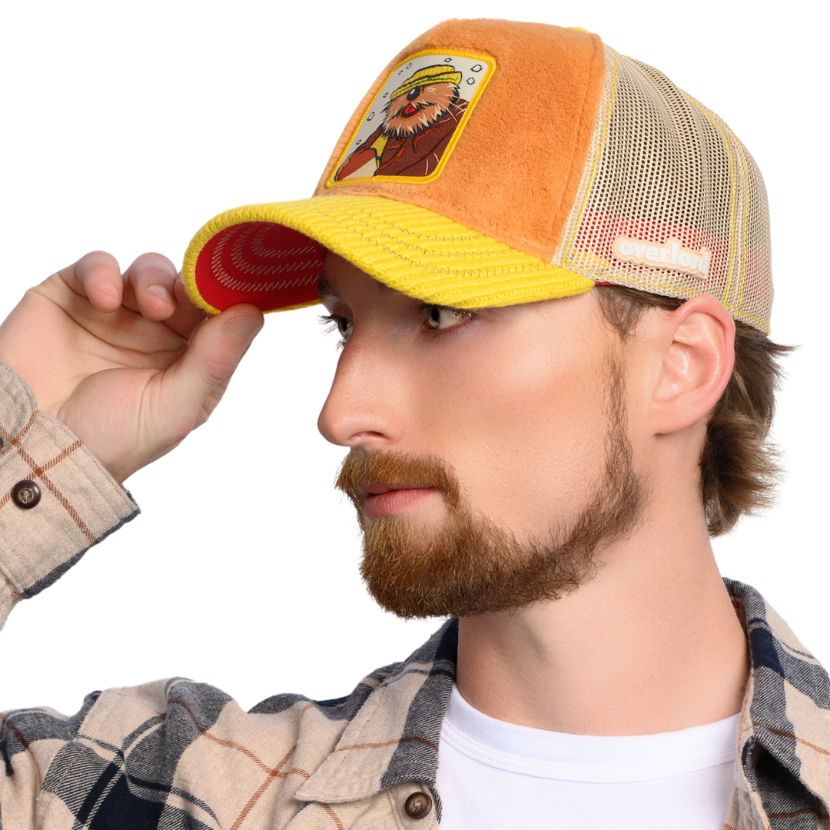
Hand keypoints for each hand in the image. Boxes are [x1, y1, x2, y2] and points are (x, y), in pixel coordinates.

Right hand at [0, 251, 263, 482]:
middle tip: (186, 300)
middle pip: (189, 289)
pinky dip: (105, 273)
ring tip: (151, 307)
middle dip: (193, 287)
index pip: (222, 319)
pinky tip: (107, 300)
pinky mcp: (74, 297)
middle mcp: (157, 336)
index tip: (236, 288)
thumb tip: (254, 314)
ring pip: (151, 271)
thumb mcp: (174, 407)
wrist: (32, 446)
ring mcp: (116, 315)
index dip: (229, 301)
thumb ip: (213, 359)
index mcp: (190, 364)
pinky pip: (98, 266)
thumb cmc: (108, 441)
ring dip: (155, 280)